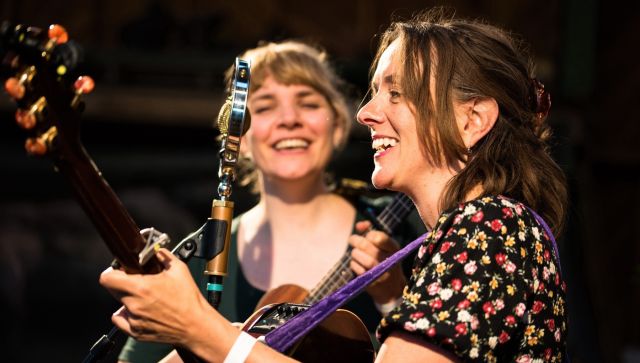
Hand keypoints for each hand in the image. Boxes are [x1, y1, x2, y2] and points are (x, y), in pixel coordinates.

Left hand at [99, 248, 213, 345]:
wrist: (195, 325)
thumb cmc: (189, 300)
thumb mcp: (179, 270)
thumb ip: (163, 255)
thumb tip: (156, 250)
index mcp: (141, 287)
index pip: (107, 279)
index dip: (112, 272)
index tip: (120, 271)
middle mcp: (134, 305)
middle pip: (113, 290)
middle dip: (122, 284)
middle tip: (137, 283)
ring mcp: (133, 320)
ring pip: (119, 305)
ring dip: (128, 300)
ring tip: (146, 300)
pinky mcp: (136, 332)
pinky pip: (122, 320)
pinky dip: (128, 315)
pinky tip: (142, 312)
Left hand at [348, 220, 405, 304]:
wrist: (392, 289)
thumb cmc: (387, 262)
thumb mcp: (386, 247)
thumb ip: (372, 232)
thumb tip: (359, 225)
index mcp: (394, 249)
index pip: (379, 237)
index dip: (369, 234)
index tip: (368, 236)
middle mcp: (388, 260)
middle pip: (365, 245)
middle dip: (355, 240)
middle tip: (352, 239)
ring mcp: (379, 272)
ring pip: (358, 255)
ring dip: (354, 252)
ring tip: (356, 253)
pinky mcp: (370, 281)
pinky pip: (355, 267)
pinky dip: (353, 263)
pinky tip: (358, 263)